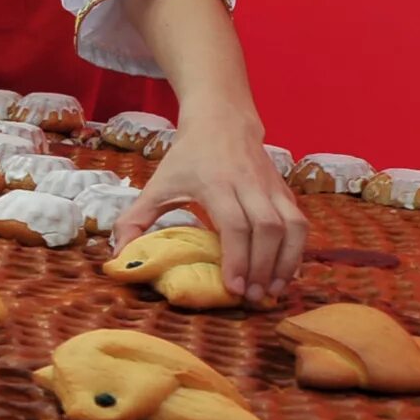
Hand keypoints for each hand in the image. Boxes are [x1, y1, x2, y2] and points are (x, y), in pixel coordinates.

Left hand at [117, 121, 306, 306]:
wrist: (222, 121)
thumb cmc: (187, 157)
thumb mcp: (157, 184)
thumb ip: (135, 219)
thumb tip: (118, 256)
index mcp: (216, 183)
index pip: (234, 224)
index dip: (237, 257)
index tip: (233, 288)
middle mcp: (250, 184)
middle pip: (268, 228)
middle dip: (263, 267)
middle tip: (251, 298)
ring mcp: (272, 187)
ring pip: (292, 226)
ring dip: (286, 262)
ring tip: (272, 291)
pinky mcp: (286, 191)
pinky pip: (301, 223)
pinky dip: (297, 250)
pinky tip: (287, 273)